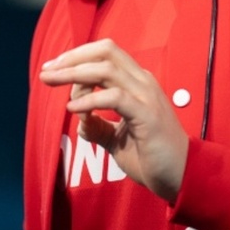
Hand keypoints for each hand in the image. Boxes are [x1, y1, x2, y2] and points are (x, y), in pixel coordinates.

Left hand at [39, 38, 188, 202]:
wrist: (182, 177)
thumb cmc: (153, 158)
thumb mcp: (118, 141)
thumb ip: (100, 128)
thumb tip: (81, 123)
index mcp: (138, 83)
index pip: (106, 53)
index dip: (77, 56)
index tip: (53, 69)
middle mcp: (143, 82)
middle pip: (105, 52)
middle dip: (72, 58)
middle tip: (46, 72)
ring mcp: (147, 96)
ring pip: (107, 69)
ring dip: (74, 74)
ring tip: (51, 82)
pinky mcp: (147, 115)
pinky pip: (114, 98)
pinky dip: (90, 100)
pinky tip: (73, 109)